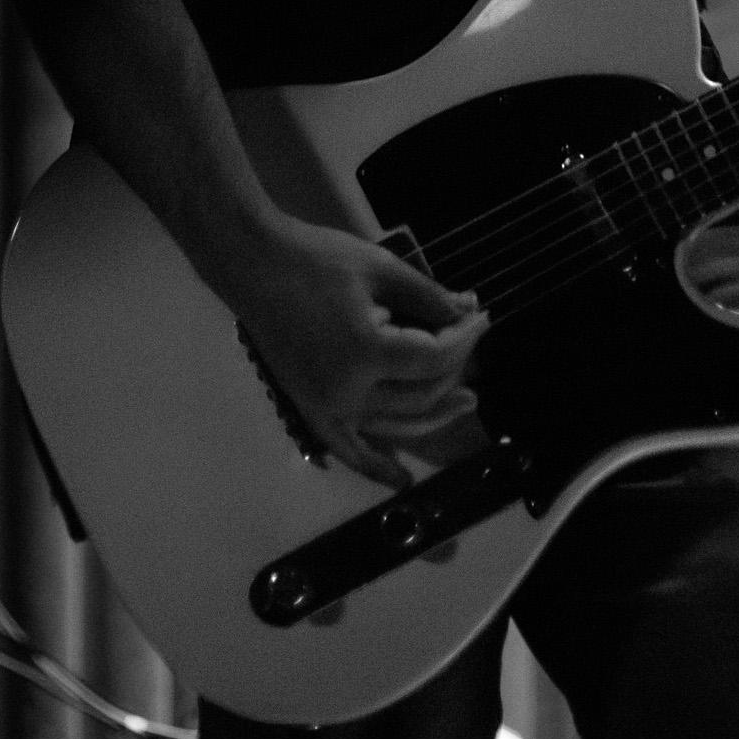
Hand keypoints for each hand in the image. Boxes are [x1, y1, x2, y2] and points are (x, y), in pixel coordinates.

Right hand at [231, 218, 489, 487]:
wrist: (255, 266)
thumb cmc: (318, 259)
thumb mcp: (381, 268)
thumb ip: (429, 296)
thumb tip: (470, 311)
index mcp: (367, 352)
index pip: (435, 357)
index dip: (466, 336)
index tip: (483, 315)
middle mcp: (348, 392)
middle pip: (421, 393)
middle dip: (455, 366)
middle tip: (472, 338)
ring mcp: (327, 409)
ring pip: (397, 426)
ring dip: (435, 417)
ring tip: (468, 401)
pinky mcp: (310, 411)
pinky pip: (349, 450)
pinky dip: (376, 468)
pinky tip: (401, 480)